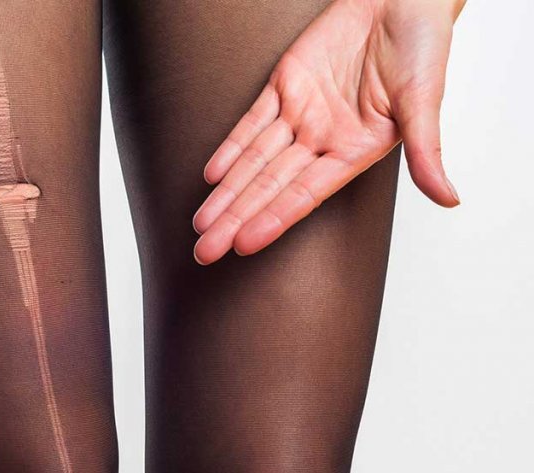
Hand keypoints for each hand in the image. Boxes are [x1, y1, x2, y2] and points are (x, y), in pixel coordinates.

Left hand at [192, 0, 464, 265]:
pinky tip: (212, 175)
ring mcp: (301, 114)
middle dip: (236, 218)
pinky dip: (231, 147)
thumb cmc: (422, 45)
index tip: (243, 244)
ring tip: (200, 224)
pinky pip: (252, 122)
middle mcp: (323, 139)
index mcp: (354, 151)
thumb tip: (448, 199)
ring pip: (254, 160)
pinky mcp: (286, 85)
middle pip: (269, 186)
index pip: (304, 194)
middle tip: (205, 251)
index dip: (273, 218)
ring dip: (226, 191)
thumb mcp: (425, 100)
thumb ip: (427, 151)